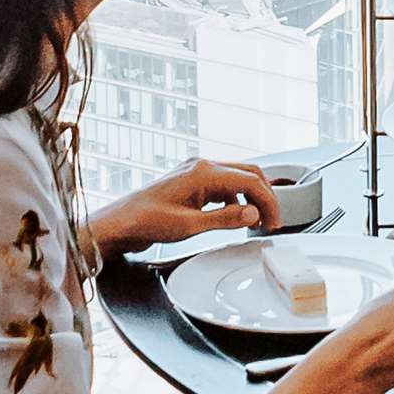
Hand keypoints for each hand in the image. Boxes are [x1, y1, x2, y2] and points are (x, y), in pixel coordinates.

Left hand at [89, 158, 278, 255]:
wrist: (120, 223)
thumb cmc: (146, 222)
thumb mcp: (189, 226)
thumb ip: (224, 219)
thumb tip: (253, 214)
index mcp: (203, 172)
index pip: (250, 180)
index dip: (268, 202)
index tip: (274, 222)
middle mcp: (201, 166)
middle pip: (248, 173)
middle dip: (264, 197)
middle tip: (271, 222)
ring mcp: (195, 172)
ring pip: (237, 178)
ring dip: (251, 198)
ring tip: (256, 222)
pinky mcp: (191, 182)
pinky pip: (223, 185)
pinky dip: (235, 199)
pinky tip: (234, 216)